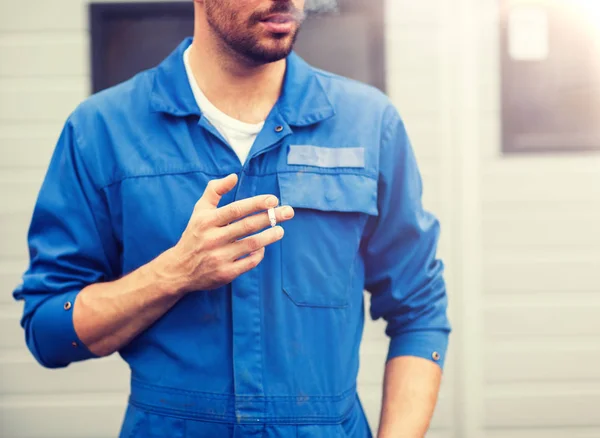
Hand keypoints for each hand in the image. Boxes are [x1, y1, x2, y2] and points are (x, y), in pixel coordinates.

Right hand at [159, 174, 293, 293]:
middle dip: (271, 217)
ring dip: (270, 236)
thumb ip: (215, 190)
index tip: (273, 199)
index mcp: (207, 221)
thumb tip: (234, 176)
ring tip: (280, 230)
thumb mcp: (199, 210)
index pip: (236, 209)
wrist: (179, 269)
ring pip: (251, 244)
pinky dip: (259, 254)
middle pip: (247, 226)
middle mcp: (212, 239)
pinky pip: (248, 262)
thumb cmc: (194, 234)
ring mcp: (219, 257)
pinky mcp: (224, 274)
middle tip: (288, 212)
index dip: (256, 203)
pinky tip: (263, 247)